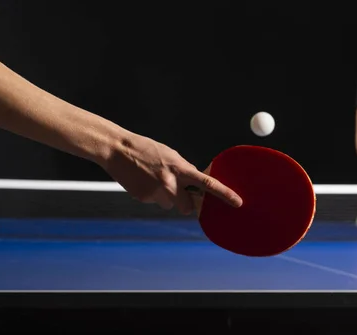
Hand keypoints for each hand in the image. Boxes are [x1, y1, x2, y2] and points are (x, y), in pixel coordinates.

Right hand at [101, 132, 242, 214]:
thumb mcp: (170, 155)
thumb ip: (184, 170)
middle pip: (187, 207)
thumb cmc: (146, 149)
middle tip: (177, 191)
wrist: (118, 150)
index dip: (225, 194)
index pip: (208, 184)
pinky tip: (142, 180)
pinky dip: (151, 194)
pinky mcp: (143, 198)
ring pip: (169, 205)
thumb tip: (195, 185)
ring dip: (165, 197)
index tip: (238, 202)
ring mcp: (156, 193)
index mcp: (180, 168)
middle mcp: (170, 183)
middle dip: (185, 203)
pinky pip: (154, 202)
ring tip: (152, 179)